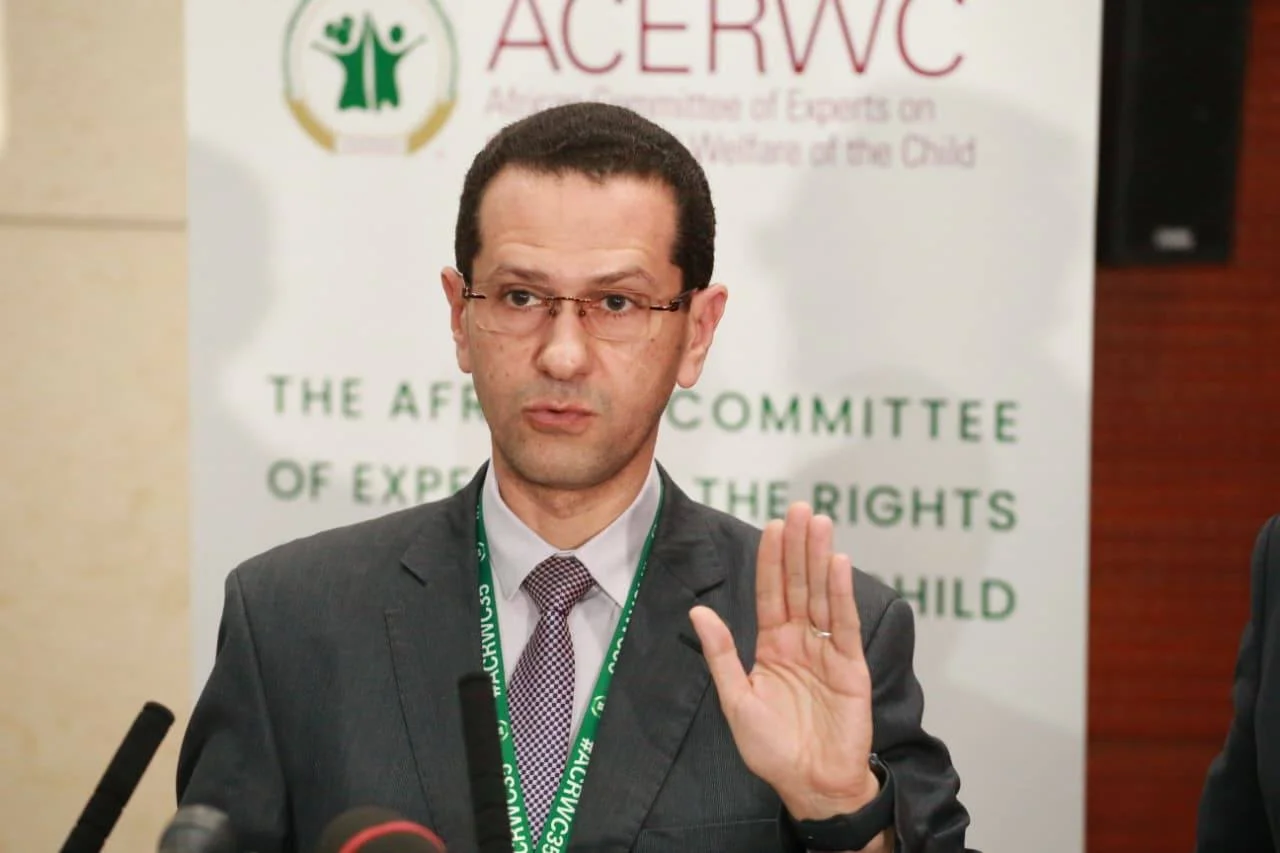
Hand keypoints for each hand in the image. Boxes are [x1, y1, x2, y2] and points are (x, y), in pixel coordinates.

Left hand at [690, 502, 877, 820]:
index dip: (771, 560)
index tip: (773, 525)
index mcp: (772, 647)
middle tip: (800, 509)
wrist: (810, 784)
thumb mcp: (736, 699)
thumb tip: (699, 612)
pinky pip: (843, 624)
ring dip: (820, 559)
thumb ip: (721, 654)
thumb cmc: (772, 749)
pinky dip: (841, 594)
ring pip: (821, 595)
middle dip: (798, 547)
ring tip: (820, 523)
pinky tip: (838, 564)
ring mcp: (826, 651)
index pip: (771, 593)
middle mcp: (800, 642)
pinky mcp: (850, 666)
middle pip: (798, 585)